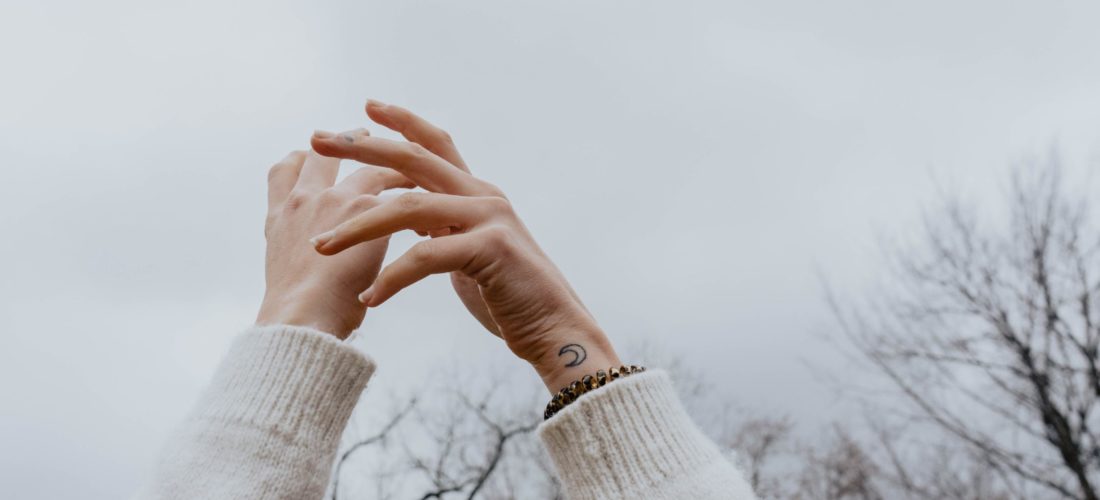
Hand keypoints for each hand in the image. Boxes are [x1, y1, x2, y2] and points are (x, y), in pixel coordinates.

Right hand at [257, 149, 411, 338]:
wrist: (302, 322)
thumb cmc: (297, 317)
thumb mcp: (286, 277)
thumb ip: (302, 257)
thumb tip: (317, 267)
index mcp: (279, 217)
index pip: (284, 172)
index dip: (303, 159)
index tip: (317, 152)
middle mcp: (302, 200)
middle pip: (320, 155)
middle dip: (346, 143)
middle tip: (366, 136)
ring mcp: (333, 200)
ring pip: (368, 169)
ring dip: (392, 167)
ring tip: (413, 173)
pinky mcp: (364, 209)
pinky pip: (396, 192)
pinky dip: (415, 195)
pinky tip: (432, 208)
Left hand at [309, 100, 621, 390]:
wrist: (555, 329)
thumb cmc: (510, 296)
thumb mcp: (469, 251)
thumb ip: (444, 227)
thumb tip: (413, 217)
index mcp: (476, 192)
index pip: (435, 144)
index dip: (401, 122)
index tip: (365, 108)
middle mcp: (482, 196)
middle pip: (413, 159)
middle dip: (362, 148)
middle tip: (319, 139)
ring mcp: (488, 219)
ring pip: (408, 208)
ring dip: (358, 226)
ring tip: (321, 246)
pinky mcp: (489, 250)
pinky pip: (425, 257)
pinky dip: (392, 279)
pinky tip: (369, 300)